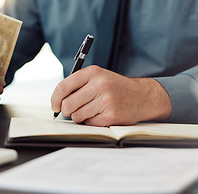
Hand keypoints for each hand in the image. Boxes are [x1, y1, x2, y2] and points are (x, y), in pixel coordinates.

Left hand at [51, 65, 171, 125]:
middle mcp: (99, 85)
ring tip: (90, 110)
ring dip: (79, 116)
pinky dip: (91, 122)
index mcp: (93, 72)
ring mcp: (106, 101)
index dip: (55, 99)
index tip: (54, 106)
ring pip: (77, 116)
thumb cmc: (114, 87)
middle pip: (68, 104)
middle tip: (70, 111)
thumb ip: (77, 85)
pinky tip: (100, 114)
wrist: (142, 96)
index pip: (63, 86)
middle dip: (65, 110)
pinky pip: (89, 123)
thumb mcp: (97, 77)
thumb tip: (57, 101)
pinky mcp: (111, 116)